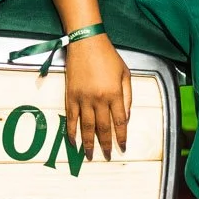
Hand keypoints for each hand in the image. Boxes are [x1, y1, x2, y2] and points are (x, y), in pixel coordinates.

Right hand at [63, 32, 130, 160]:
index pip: (120, 122)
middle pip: (103, 128)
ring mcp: (83, 98)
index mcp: (115, 94)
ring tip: (90, 155)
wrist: (85, 42)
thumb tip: (126, 117)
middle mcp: (99, 99)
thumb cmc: (108, 56)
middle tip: (107, 156)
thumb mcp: (125, 74)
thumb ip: (128, 96)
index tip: (123, 147)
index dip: (121, 137)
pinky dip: (71, 131)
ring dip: (88, 143)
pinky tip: (73, 141)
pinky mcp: (70, 96)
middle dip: (106, 144)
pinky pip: (71, 118)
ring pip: (86, 126)